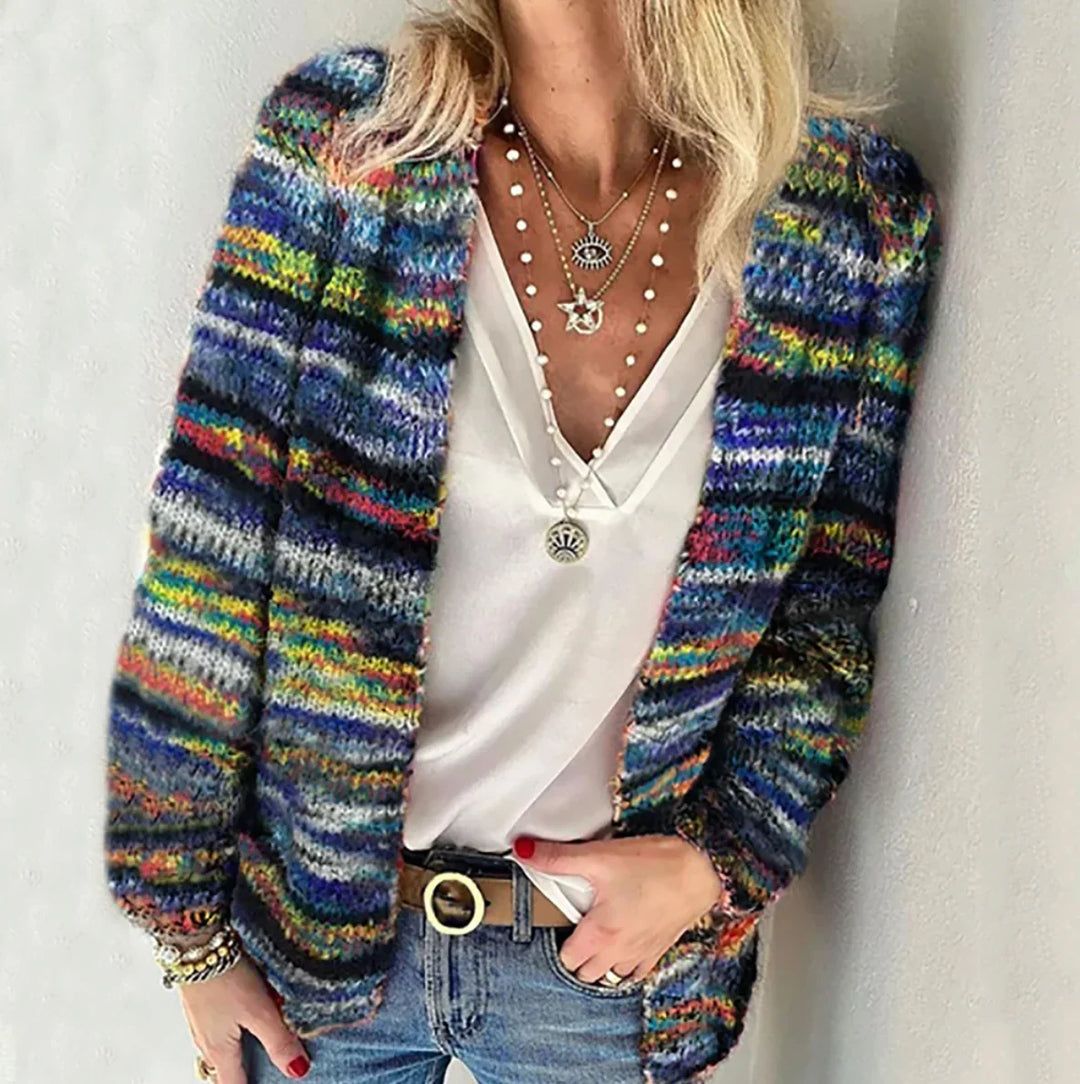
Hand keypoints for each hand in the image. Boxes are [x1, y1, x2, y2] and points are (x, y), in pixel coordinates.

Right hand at [177, 954, 310, 1081]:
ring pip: (222, 1047)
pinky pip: (219, 1026)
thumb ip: (278, 1041)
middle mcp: (205, 1041)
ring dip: (239, 1050)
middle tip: (265, 1068)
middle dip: (243, 1073)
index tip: (268, 1083)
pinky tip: (249, 1012)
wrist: (197, 944)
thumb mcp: (259, 1011)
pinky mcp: (203, 1001)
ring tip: (261, 1043)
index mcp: (219, 1051)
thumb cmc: (225, 977)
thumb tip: (297, 1070)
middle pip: (225, 1070)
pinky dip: (234, 1029)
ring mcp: (202, 1021)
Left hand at [514, 833, 725, 983]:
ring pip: (612, 975)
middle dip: (576, 957)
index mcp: (601, 935)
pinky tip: (623, 942)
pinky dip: (625, 964)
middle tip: (571, 929)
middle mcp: (620, 952)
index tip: (554, 925)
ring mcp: (642, 954)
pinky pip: (637, 971)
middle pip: (587, 972)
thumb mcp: (599, 857)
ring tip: (594, 936)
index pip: (567, 959)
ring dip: (600, 963)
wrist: (703, 870)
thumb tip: (524, 851)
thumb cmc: (655, 865)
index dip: (557, 943)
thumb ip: (557, 857)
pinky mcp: (660, 948)